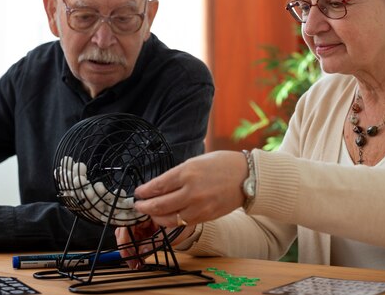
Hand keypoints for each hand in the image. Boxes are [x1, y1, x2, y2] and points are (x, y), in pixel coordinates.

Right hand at [115, 221, 194, 269]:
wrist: (188, 226)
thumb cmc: (182, 225)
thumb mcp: (170, 235)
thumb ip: (155, 243)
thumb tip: (141, 253)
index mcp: (148, 210)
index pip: (128, 222)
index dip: (125, 238)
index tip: (128, 252)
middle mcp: (141, 214)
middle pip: (124, 228)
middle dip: (126, 246)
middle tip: (131, 261)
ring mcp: (140, 222)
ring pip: (126, 234)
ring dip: (129, 248)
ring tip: (135, 261)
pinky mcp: (142, 229)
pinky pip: (132, 238)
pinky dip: (133, 249)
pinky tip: (137, 258)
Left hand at [133, 150, 247, 227]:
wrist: (247, 177)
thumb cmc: (222, 165)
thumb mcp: (196, 161)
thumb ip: (177, 174)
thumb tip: (159, 185)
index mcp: (187, 172)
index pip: (157, 186)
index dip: (144, 192)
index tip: (138, 193)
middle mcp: (191, 191)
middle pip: (159, 205)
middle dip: (144, 207)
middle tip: (138, 206)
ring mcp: (198, 206)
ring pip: (168, 218)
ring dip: (155, 217)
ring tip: (150, 213)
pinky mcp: (205, 216)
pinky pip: (182, 223)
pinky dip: (171, 222)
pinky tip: (166, 218)